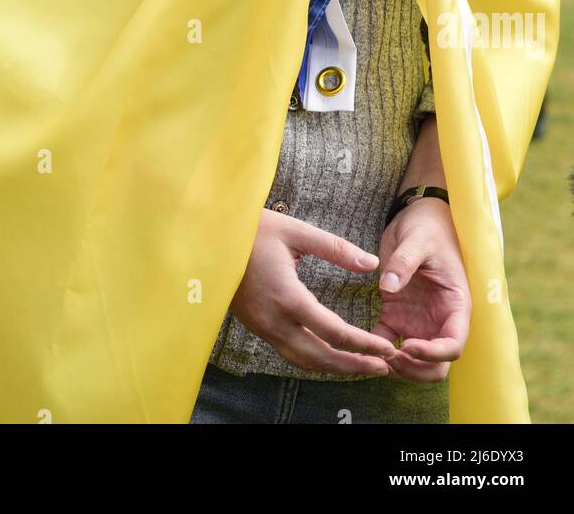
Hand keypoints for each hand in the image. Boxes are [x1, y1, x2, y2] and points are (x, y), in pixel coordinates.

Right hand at [228, 208, 398, 375]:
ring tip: (362, 367)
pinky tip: (329, 355)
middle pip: (321, 357)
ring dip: (334, 367)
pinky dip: (314, 360)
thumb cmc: (253, 230)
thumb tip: (372, 262)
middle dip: (355, 365)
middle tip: (384, 367)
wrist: (210, 237)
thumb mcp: (296, 231)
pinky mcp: (256, 326)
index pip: (334, 332)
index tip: (387, 348)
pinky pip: (289, 353)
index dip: (364, 343)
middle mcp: (275, 320)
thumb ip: (335, 248)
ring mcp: (263, 327)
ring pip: (303, 361)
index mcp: (288, 297)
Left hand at [372, 198, 470, 381]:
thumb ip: (404, 262)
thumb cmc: (427, 227)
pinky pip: (388, 342)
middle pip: (437, 365)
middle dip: (415, 369)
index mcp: (454, 304)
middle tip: (389, 358)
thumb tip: (388, 286)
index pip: (453, 344)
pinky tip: (361, 345)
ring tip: (373, 354)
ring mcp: (418, 320)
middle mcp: (439, 319)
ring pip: (414, 361)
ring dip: (397, 365)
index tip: (408, 345)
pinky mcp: (397, 315)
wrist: (419, 216)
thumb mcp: (417, 239)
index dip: (434, 354)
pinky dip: (378, 350)